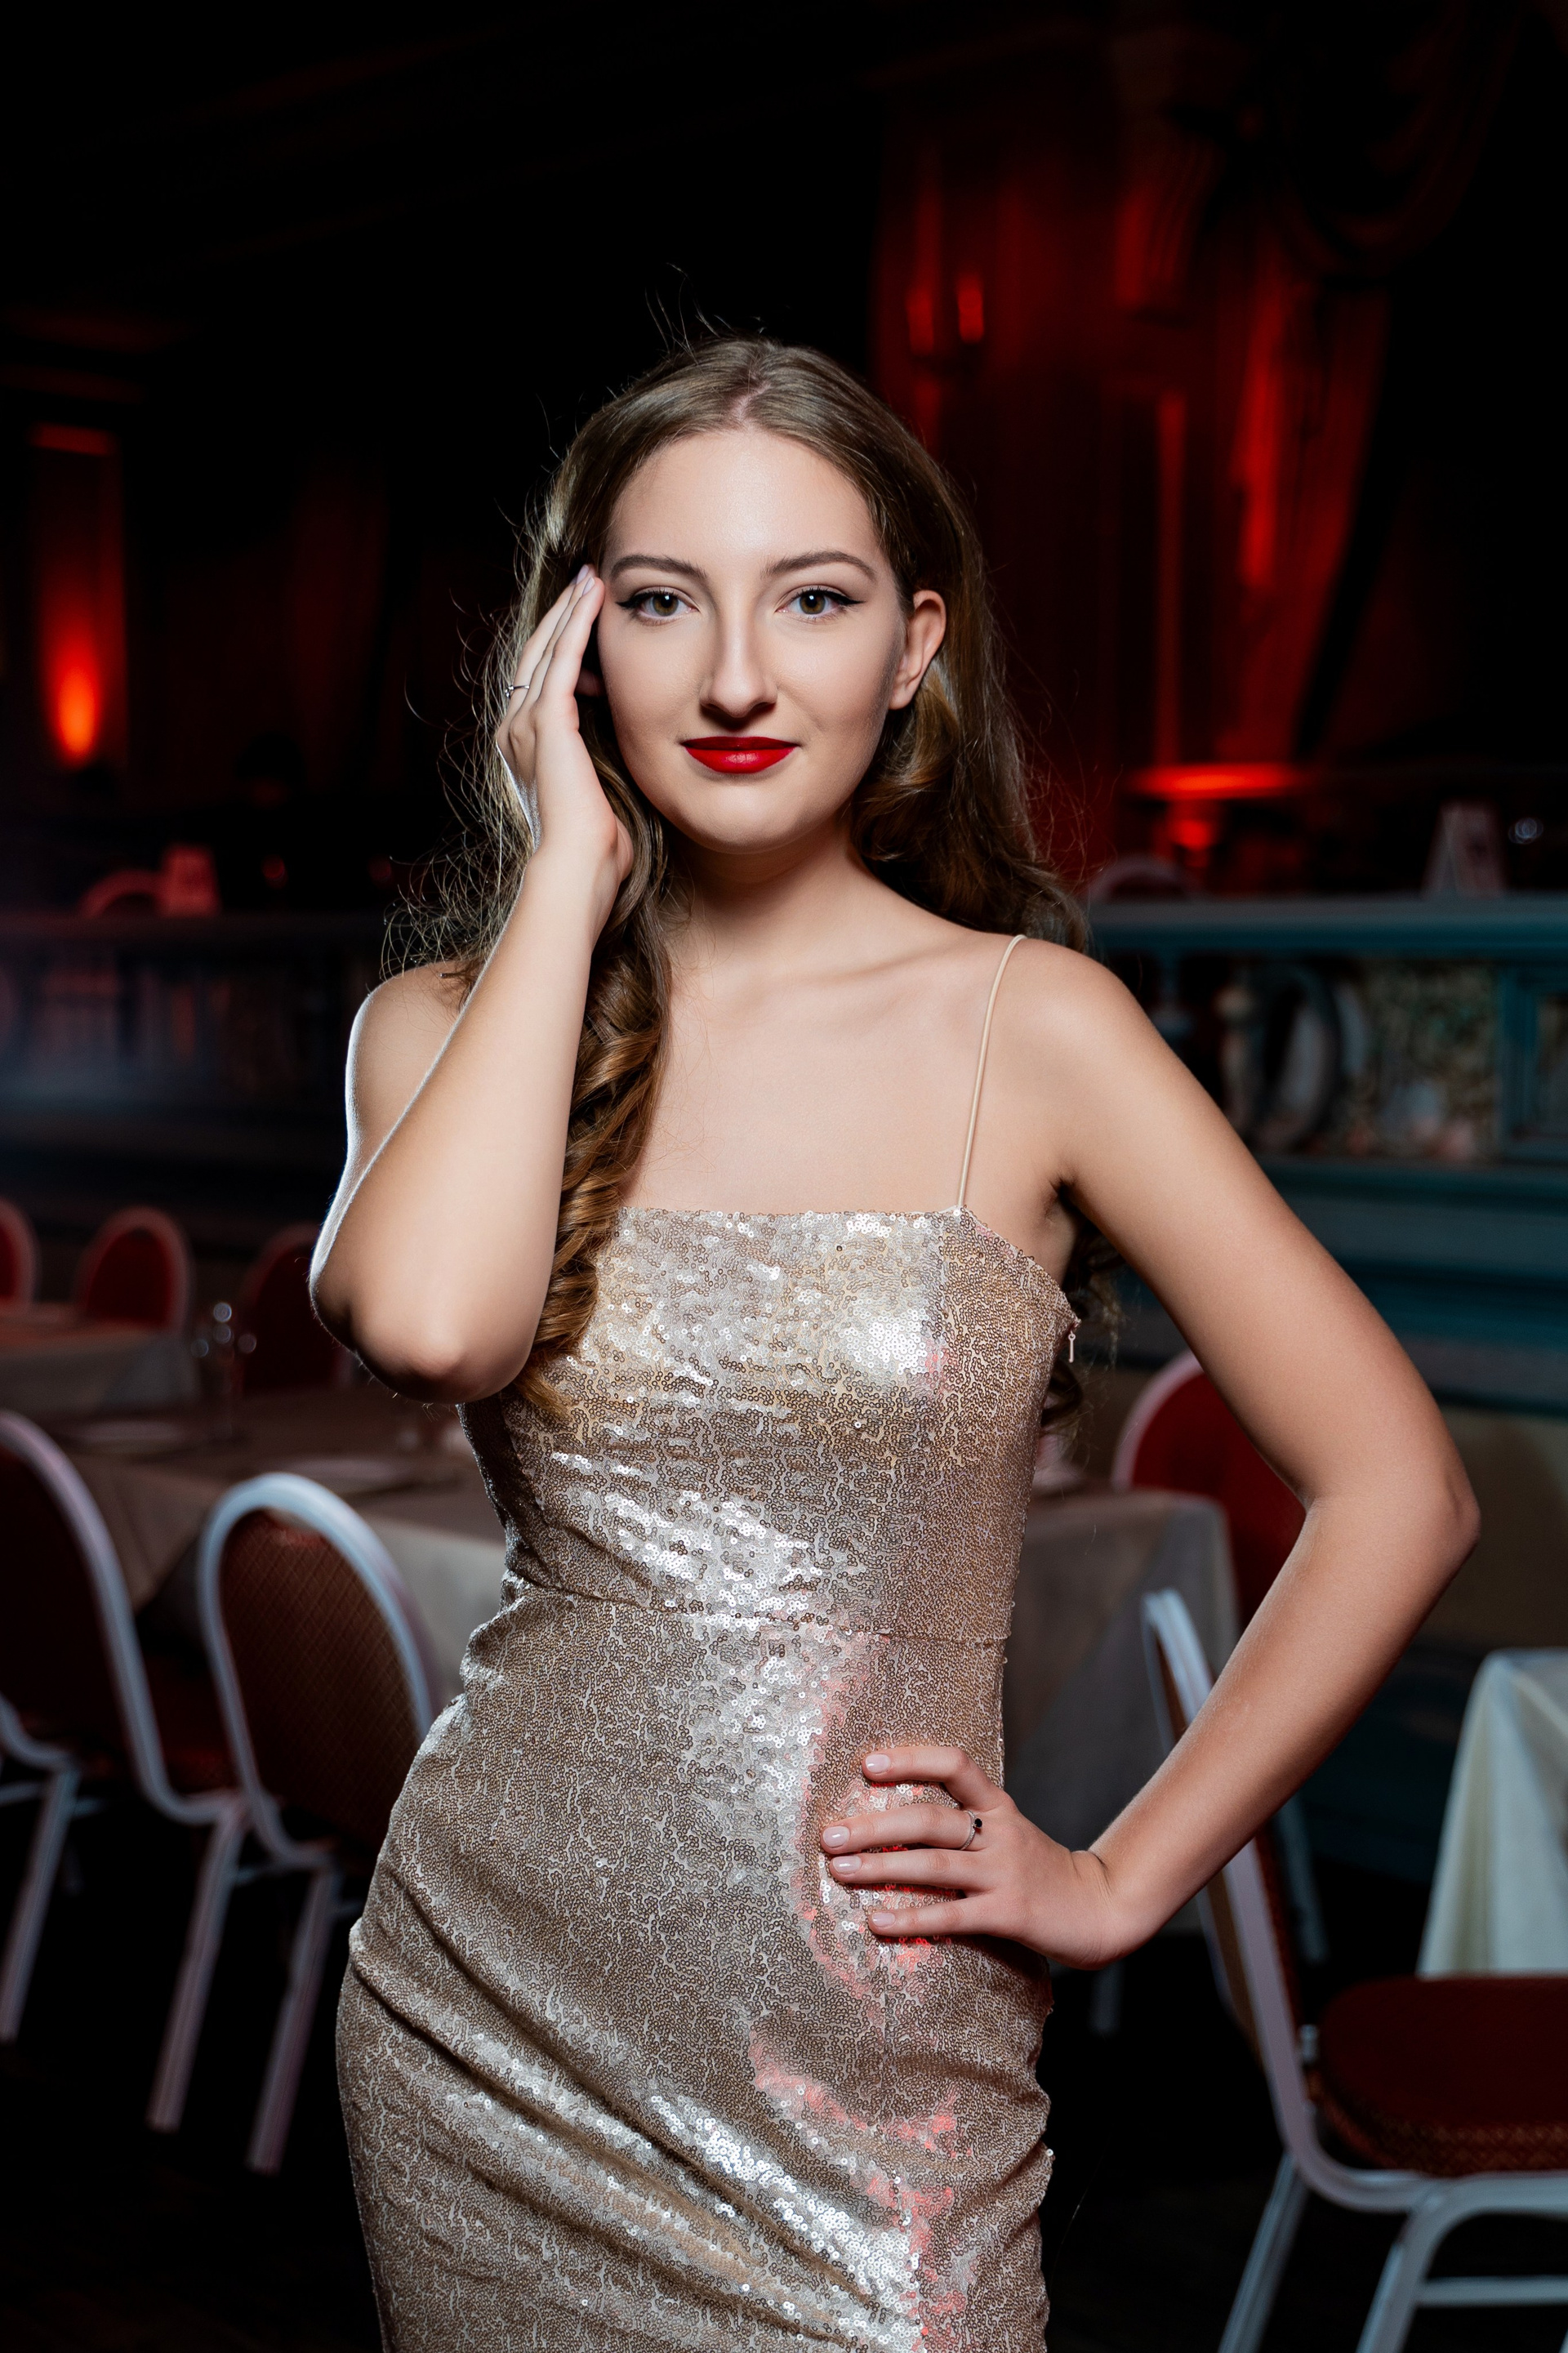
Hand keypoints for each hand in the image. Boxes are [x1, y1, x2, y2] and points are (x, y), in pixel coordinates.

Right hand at [496, 568, 630, 916]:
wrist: (579, 867)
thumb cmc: (598, 849)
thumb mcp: (602, 791)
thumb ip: (606, 761)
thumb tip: (637, 746)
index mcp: (525, 747)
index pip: (542, 681)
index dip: (563, 646)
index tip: (587, 619)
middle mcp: (515, 730)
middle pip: (537, 656)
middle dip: (562, 617)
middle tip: (586, 582)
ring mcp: (525, 724)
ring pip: (547, 650)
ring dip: (570, 611)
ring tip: (592, 579)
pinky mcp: (546, 722)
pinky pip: (562, 660)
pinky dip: (576, 625)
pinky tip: (594, 598)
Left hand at [819, 1745, 1134, 1968]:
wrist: (1102, 1909)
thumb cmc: (1043, 1871)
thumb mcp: (1010, 1833)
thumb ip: (968, 1823)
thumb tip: (896, 1824)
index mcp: (999, 1806)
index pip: (954, 1765)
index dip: (910, 1760)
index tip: (867, 1765)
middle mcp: (1000, 1833)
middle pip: (929, 1819)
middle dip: (874, 1826)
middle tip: (830, 1836)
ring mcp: (1005, 1873)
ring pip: (933, 1865)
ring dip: (880, 1868)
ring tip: (839, 1872)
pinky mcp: (1009, 1914)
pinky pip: (951, 1916)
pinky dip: (910, 1919)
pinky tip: (876, 1922)